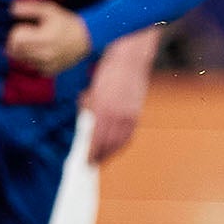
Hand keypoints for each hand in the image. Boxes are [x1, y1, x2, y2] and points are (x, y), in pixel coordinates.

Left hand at [7, 0, 91, 75]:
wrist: (85, 39)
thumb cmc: (65, 22)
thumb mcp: (49, 10)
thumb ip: (30, 8)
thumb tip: (12, 9)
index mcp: (43, 38)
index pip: (15, 39)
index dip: (17, 31)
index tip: (26, 27)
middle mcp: (44, 54)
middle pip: (14, 52)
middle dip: (16, 43)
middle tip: (26, 35)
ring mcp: (46, 65)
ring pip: (20, 61)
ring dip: (22, 52)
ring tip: (33, 43)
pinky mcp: (49, 72)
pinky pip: (31, 67)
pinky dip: (31, 61)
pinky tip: (40, 53)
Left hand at [83, 35, 154, 162]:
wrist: (130, 60)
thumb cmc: (109, 71)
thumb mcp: (93, 90)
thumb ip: (89, 107)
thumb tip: (86, 121)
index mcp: (102, 110)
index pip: (96, 139)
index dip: (92, 153)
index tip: (87, 162)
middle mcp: (116, 115)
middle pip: (109, 144)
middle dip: (101, 156)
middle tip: (94, 162)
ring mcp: (129, 115)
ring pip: (121, 142)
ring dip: (112, 152)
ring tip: (105, 157)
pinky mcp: (137, 113)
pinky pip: (130, 134)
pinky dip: (123, 143)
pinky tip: (118, 145)